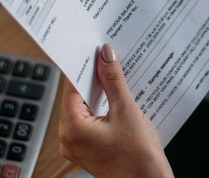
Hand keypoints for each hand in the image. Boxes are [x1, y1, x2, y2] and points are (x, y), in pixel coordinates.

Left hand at [59, 43, 172, 177]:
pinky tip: (117, 96)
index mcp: (72, 129)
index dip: (83, 66)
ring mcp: (78, 145)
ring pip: (84, 107)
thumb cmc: (139, 158)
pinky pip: (91, 119)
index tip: (93, 49)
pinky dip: (102, 106)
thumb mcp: (126, 111)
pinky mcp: (90, 148)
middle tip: (108, 58)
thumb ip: (113, 80)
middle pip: (76, 97)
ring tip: (115, 75)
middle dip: (93, 77)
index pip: (71, 87)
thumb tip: (105, 55)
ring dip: (100, 91)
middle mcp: (69, 139)